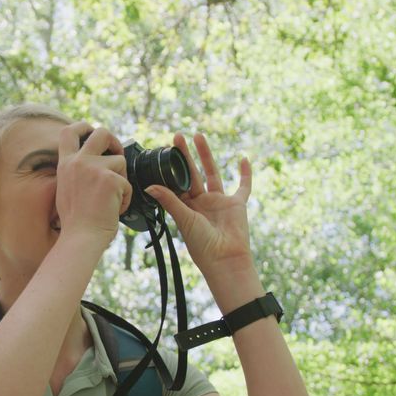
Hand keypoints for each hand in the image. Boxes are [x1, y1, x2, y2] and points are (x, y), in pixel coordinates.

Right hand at [55, 123, 131, 247]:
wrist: (81, 237)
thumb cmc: (76, 222)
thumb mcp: (67, 190)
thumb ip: (77, 173)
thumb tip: (95, 164)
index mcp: (65, 164)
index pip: (69, 131)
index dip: (83, 126)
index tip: (92, 131)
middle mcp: (78, 162)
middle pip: (102, 132)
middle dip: (114, 141)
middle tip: (117, 155)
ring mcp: (95, 168)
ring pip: (120, 161)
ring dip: (121, 180)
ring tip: (111, 201)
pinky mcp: (111, 179)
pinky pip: (127, 184)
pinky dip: (125, 199)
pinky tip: (114, 210)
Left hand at [144, 133, 253, 274]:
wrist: (225, 259)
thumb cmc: (202, 245)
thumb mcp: (184, 219)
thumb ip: (170, 200)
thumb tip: (149, 187)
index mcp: (186, 207)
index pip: (176, 183)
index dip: (170, 168)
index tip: (163, 152)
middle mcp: (201, 202)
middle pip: (192, 174)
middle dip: (185, 156)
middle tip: (177, 137)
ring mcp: (219, 202)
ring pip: (213, 173)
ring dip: (206, 155)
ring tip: (198, 136)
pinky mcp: (237, 204)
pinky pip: (243, 186)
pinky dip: (245, 174)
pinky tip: (244, 159)